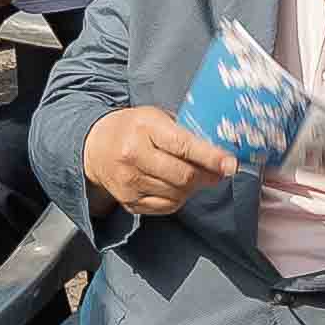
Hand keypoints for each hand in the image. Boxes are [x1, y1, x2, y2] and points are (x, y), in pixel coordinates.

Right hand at [78, 102, 248, 216]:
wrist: (94, 147)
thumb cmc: (132, 128)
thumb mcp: (155, 118)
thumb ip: (183, 132)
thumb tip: (219, 151)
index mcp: (144, 128)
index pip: (183, 146)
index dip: (211, 157)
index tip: (230, 164)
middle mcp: (134, 156)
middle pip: (183, 176)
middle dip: (207, 176)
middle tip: (219, 172)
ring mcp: (129, 182)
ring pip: (177, 194)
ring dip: (193, 188)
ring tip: (194, 176)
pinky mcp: (128, 201)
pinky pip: (166, 207)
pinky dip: (178, 198)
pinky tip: (176, 186)